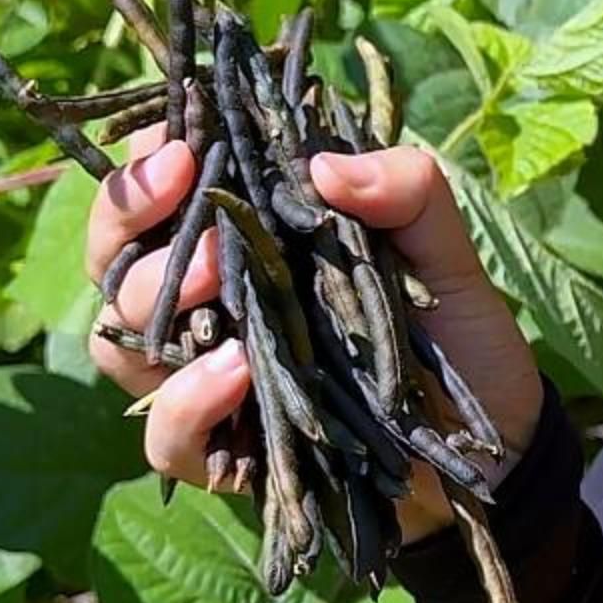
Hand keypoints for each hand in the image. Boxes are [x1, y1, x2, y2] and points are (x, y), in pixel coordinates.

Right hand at [84, 125, 552, 546]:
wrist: (489, 442)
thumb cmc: (452, 333)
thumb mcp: (442, 250)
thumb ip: (405, 190)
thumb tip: (325, 165)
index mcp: (244, 244)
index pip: (157, 195)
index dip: (144, 164)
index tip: (179, 144)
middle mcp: (209, 308)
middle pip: (113, 261)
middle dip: (130, 218)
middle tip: (186, 188)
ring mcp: (206, 382)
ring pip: (118, 340)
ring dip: (151, 299)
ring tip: (217, 275)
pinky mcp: (225, 457)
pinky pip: (166, 436)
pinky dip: (188, 400)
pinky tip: (237, 369)